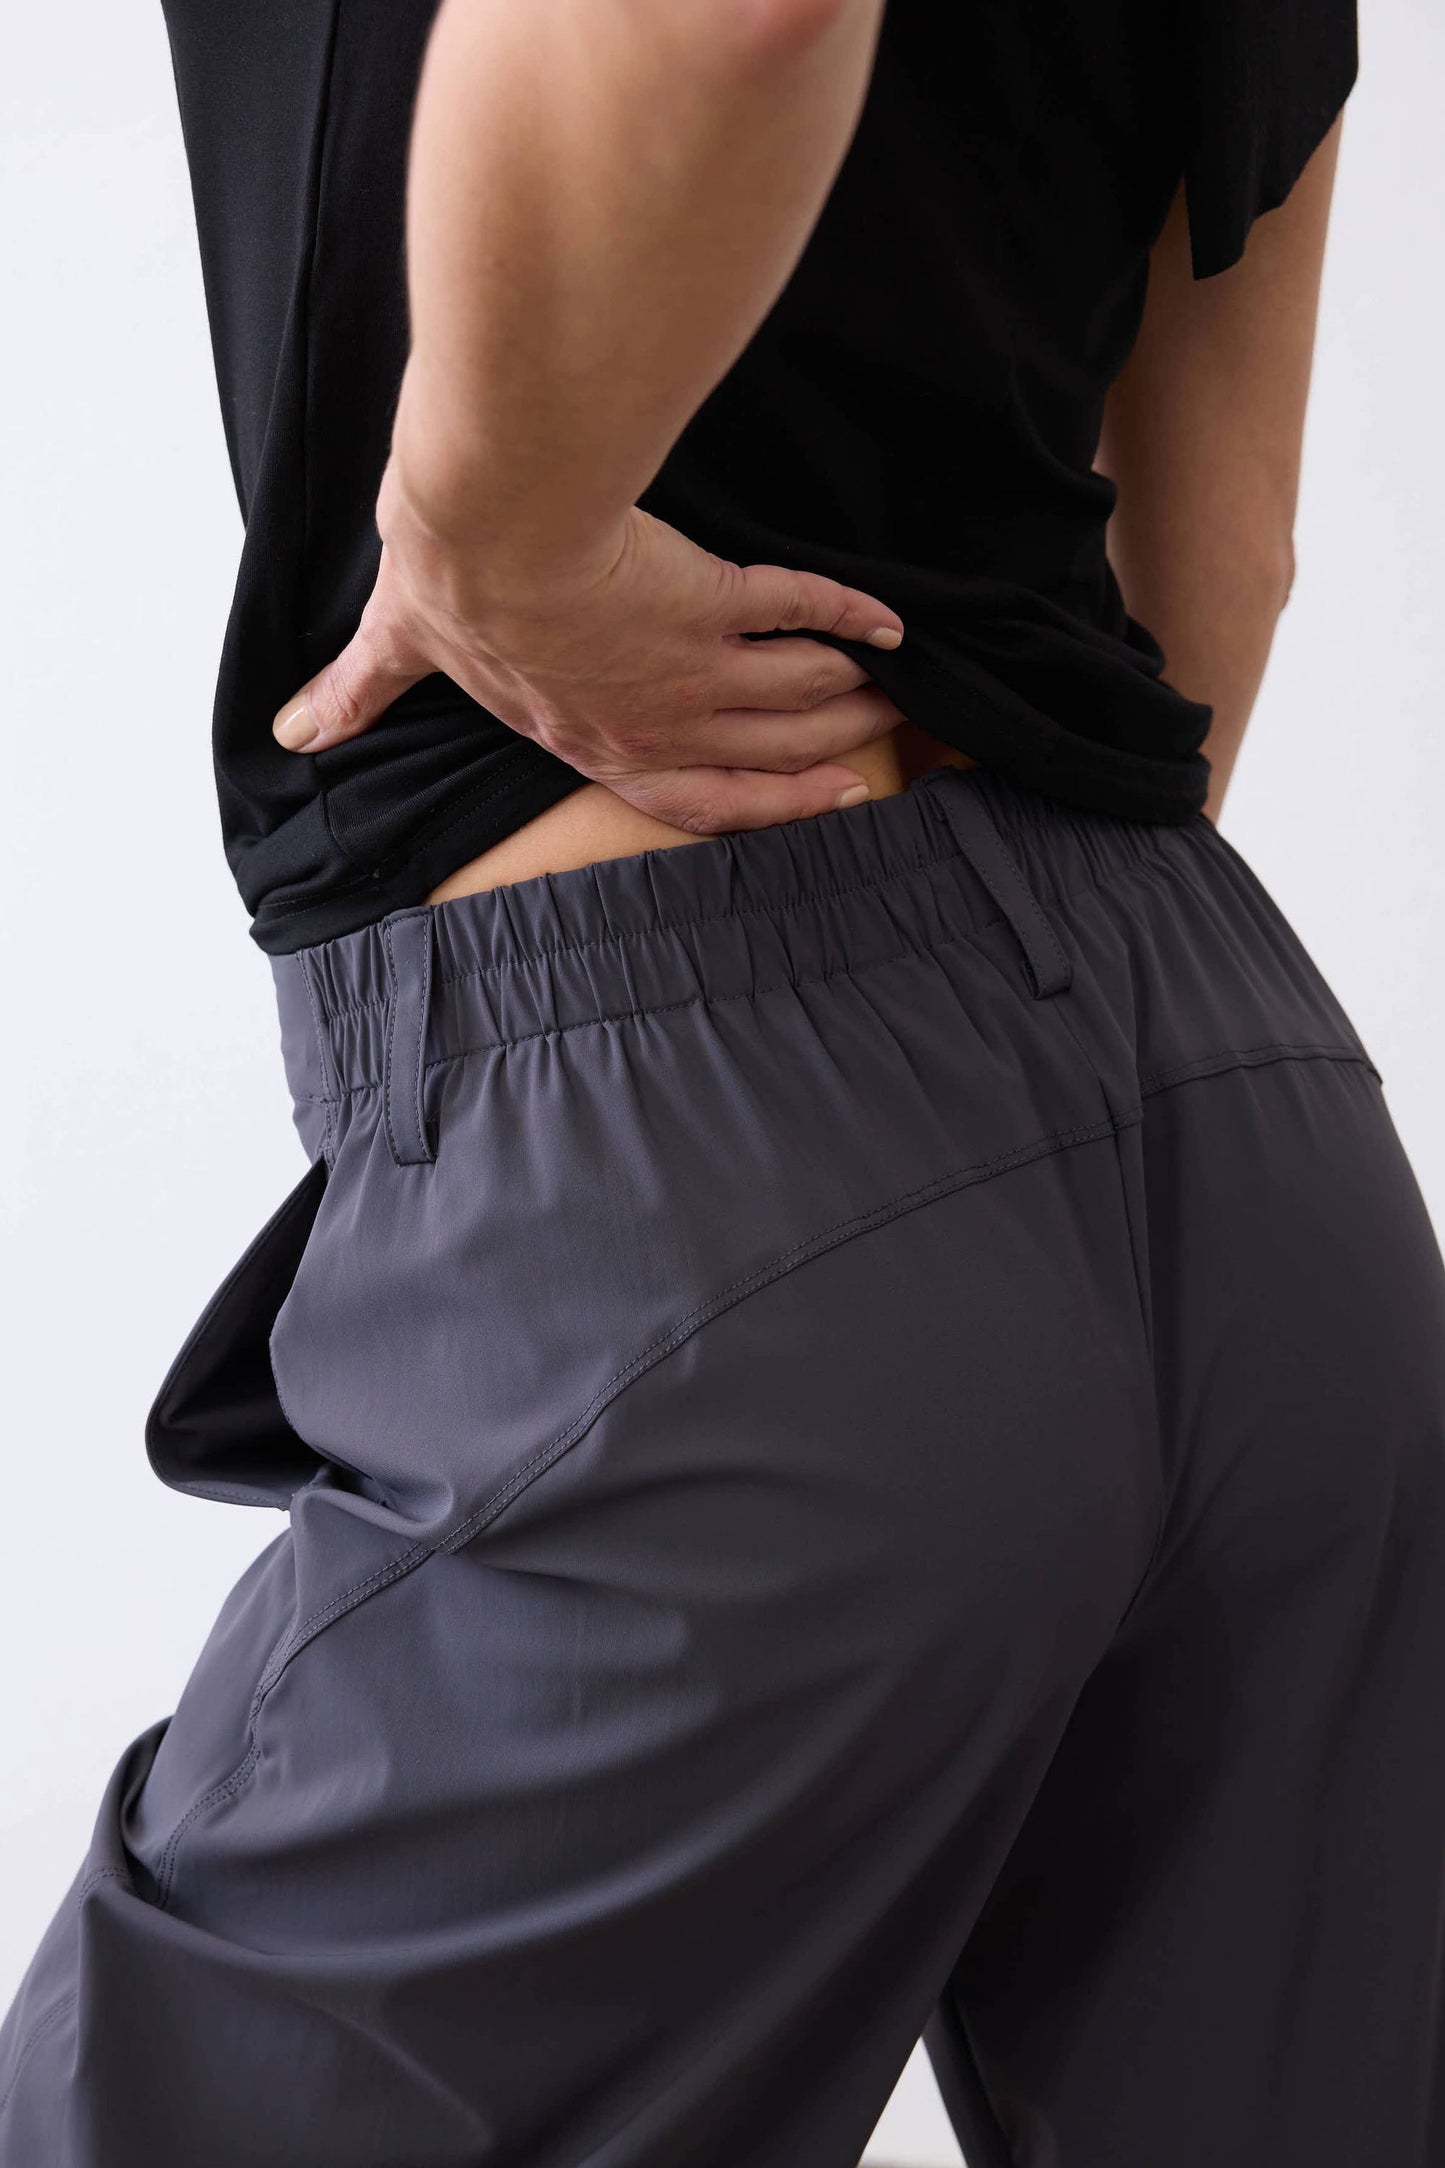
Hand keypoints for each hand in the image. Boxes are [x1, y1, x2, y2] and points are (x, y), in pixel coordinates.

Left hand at [272, 462, 906, 832]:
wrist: (488, 520)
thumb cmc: (448, 576)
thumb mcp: (397, 642)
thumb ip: (359, 689)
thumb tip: (290, 733)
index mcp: (590, 735)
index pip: (691, 796)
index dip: (759, 806)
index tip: (814, 801)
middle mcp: (652, 716)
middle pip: (761, 751)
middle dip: (823, 750)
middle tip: (875, 737)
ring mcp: (692, 664)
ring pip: (793, 692)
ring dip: (846, 693)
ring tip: (890, 688)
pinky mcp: (715, 601)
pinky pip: (800, 616)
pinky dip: (851, 619)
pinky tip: (890, 623)